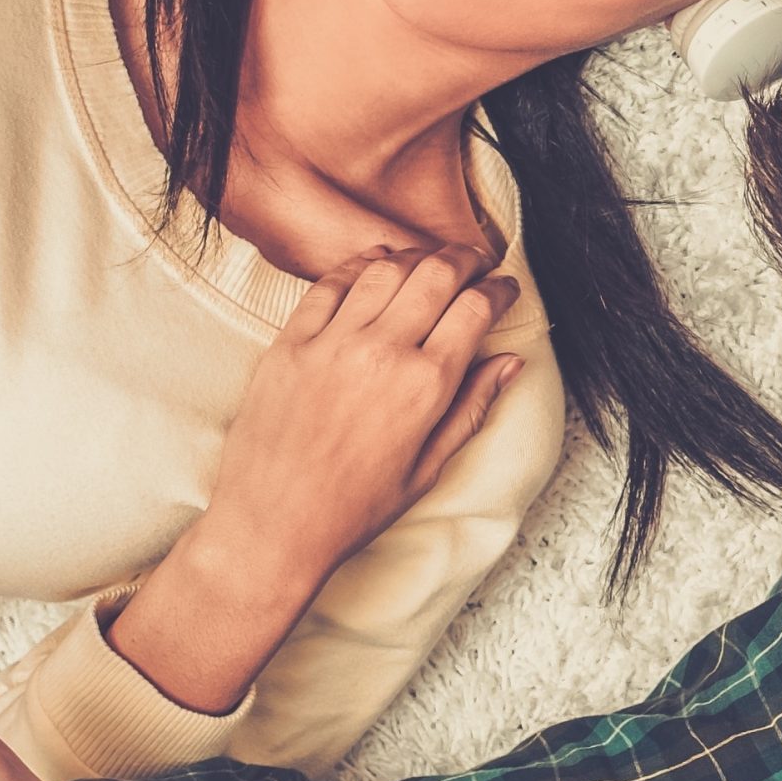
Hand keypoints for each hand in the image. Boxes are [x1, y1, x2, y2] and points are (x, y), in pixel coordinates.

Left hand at [191, 242, 525, 598]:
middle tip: (476, 262)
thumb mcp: (429, 468)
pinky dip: (361, 265)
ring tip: (430, 262)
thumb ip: (472, 407)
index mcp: (425, 385)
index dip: (499, 289)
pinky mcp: (291, 343)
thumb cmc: (353, 508)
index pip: (476, 308)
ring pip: (387, 268)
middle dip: (466, 259)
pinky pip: (330, 283)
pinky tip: (376, 266)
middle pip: (437, 274)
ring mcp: (332, 343)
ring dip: (417, 256)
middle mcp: (382, 352)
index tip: (505, 289)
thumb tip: (510, 363)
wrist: (271, 525)